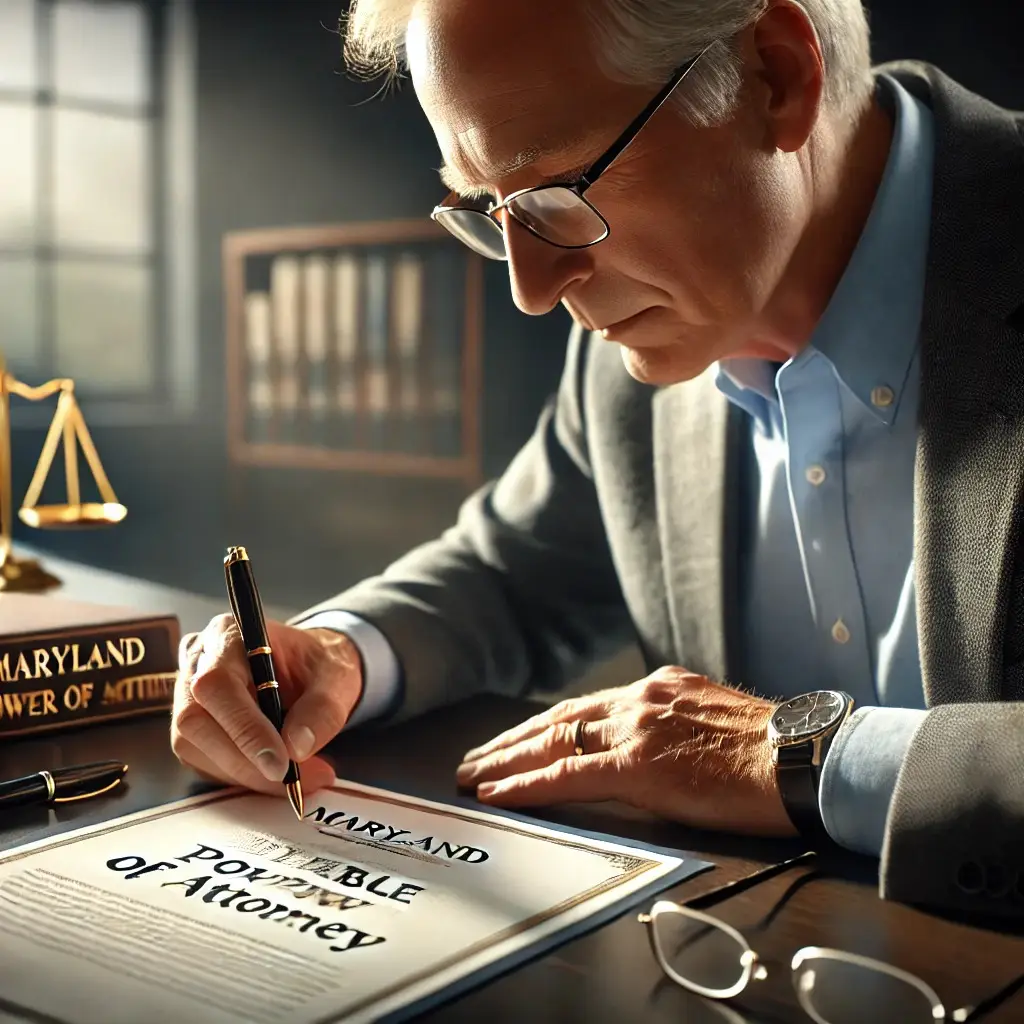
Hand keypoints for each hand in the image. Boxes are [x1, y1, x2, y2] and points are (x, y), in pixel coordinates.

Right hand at [171, 616, 361, 795]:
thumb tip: (297, 747)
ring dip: (246, 774)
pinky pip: (205, 762)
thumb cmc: (318, 664)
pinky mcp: (194, 728)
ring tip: (296, 779)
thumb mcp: (336, 676)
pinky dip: (243, 776)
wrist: (312, 669)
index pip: (217, 684)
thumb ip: (322, 707)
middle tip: (292, 779)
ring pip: (195, 747)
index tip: (280, 762)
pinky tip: (275, 774)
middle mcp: (198, 662)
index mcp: (229, 635)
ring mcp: (189, 696)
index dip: (244, 727)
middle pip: (196, 721)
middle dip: (245, 760)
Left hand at [456, 666, 795, 836]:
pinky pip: (568, 775)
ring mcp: (637, 729)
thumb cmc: (776, 748)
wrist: (807, 757)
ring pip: (553, 742)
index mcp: (659, 687)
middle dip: (511, 741)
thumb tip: (657, 747)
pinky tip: (499, 792)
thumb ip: (676, 724)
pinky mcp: (640, 765)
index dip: (543, 726)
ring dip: (506, 761)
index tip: (515, 740)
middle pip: (558, 719)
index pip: (585, 707)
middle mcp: (640, 699)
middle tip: (474, 758)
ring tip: (472, 775)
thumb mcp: (716, 718)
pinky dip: (528, 784)